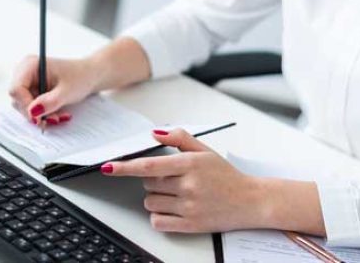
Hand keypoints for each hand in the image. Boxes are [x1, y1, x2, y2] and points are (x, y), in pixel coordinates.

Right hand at [9, 55, 100, 126]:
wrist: (90, 75)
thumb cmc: (81, 76)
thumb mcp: (67, 91)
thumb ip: (50, 102)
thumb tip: (32, 112)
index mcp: (30, 65)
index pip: (16, 89)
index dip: (26, 105)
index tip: (39, 117)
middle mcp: (25, 72)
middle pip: (18, 100)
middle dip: (35, 113)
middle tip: (54, 119)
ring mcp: (28, 83)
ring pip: (25, 107)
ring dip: (41, 116)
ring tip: (59, 116)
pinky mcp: (33, 91)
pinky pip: (32, 108)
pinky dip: (44, 114)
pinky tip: (57, 113)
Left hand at [100, 129, 263, 232]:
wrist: (250, 201)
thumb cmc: (226, 176)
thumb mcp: (205, 151)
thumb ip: (179, 138)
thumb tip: (155, 134)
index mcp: (190, 164)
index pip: (149, 166)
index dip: (125, 167)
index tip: (108, 167)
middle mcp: (189, 186)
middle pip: (148, 184)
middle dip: (154, 180)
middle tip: (173, 179)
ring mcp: (189, 207)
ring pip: (150, 202)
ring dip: (156, 198)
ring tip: (177, 194)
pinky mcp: (190, 225)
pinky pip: (158, 222)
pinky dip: (160, 216)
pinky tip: (174, 209)